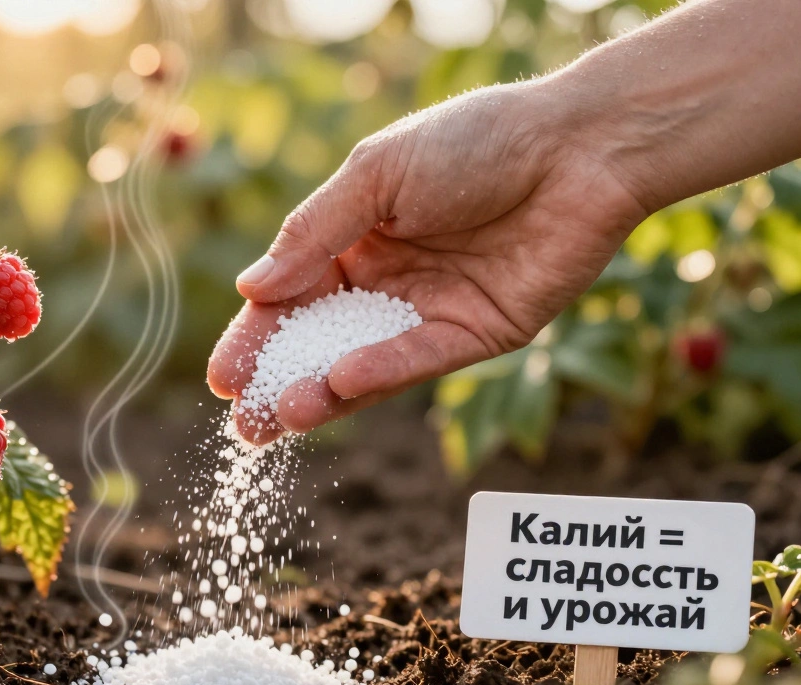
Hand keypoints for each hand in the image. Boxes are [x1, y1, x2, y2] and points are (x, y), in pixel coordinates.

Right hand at [207, 82, 648, 443]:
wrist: (576, 149)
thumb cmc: (473, 143)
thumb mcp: (376, 176)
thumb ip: (314, 234)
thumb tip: (253, 289)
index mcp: (355, 237)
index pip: (291, 297)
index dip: (257, 338)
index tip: (224, 379)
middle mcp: (388, 280)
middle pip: (321, 342)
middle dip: (281, 383)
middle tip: (244, 425)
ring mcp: (430, 312)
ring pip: (365, 364)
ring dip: (323, 393)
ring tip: (281, 418)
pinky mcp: (476, 336)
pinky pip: (418, 360)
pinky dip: (380, 373)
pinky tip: (340, 383)